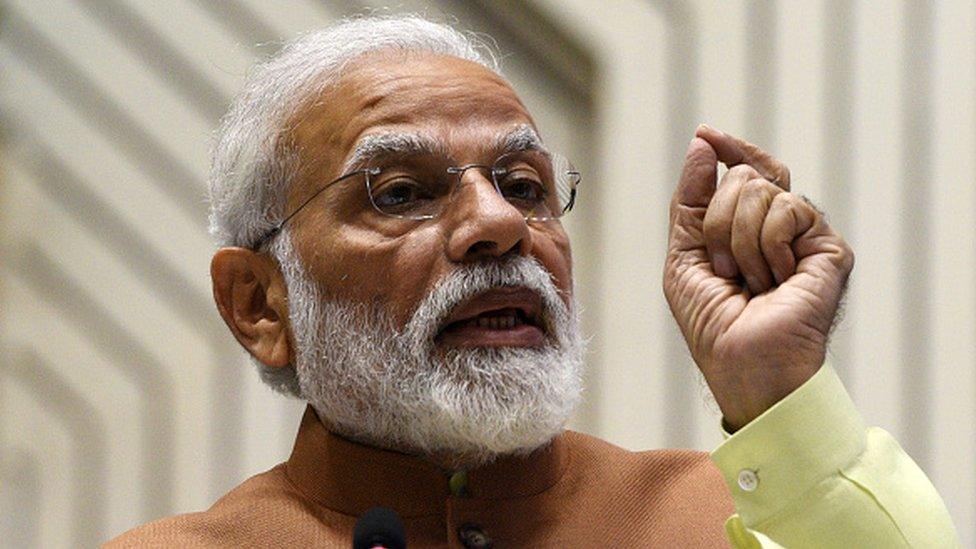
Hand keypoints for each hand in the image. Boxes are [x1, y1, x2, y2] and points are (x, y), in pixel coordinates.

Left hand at [663, 125, 853, 429]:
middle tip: (725, 270)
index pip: (746, 172)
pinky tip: (776, 281)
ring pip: (761, 190)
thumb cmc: (713, 323)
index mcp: (748, 230)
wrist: (742, 363)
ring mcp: (805, 237)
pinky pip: (788, 209)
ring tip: (751, 283)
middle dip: (717, 222)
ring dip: (738, 241)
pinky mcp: (829, 248)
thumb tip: (703, 144)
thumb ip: (690, 200)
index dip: (729, 149)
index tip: (706, 135)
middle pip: (743, 177)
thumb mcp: (683, 255)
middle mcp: (779, 228)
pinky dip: (766, 247)